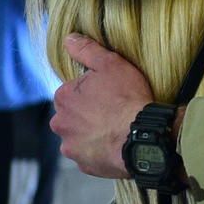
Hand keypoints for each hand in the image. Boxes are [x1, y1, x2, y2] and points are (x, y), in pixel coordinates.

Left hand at [50, 35, 151, 176]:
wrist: (143, 136)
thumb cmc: (127, 98)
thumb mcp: (110, 65)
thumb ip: (87, 50)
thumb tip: (69, 38)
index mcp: (63, 97)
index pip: (71, 93)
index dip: (90, 93)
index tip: (108, 95)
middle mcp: (60, 123)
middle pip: (71, 117)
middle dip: (86, 116)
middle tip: (111, 113)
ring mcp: (72, 147)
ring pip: (79, 138)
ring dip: (92, 135)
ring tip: (115, 131)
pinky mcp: (85, 165)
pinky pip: (90, 156)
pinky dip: (100, 152)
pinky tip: (116, 145)